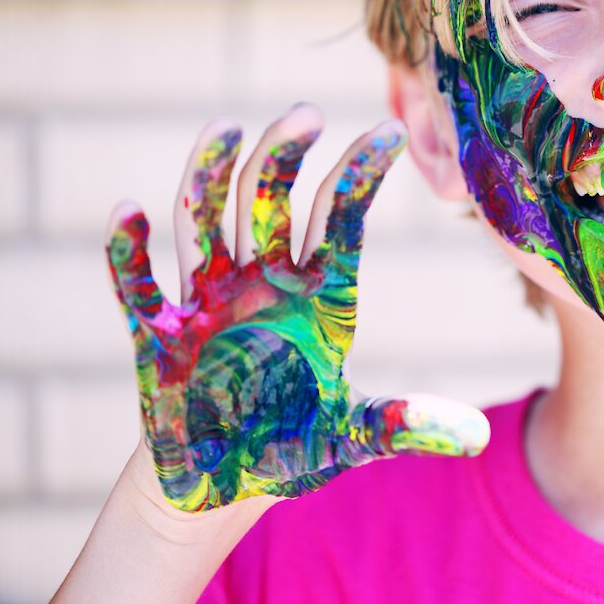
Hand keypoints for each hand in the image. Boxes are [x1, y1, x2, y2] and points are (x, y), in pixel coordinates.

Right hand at [104, 104, 490, 511]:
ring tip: (225, 125)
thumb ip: (400, 424)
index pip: (338, 221)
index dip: (359, 176)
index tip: (390, 132)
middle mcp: (262, 286)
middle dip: (283, 159)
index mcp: (316, 298)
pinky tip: (127, 213)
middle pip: (269, 205)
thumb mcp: (350, 436)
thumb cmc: (288, 448)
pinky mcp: (159, 337)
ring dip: (210, 177)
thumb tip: (476, 436)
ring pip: (205, 224)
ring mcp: (208, 305)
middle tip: (306, 114)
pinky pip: (140, 286)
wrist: (220, 489)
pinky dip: (130, 253)